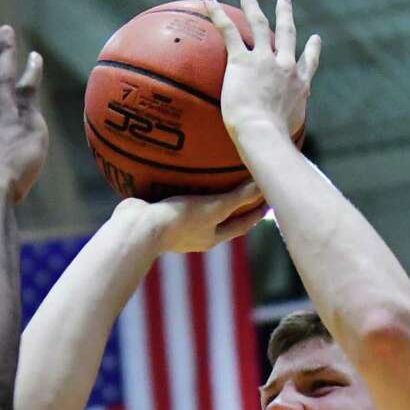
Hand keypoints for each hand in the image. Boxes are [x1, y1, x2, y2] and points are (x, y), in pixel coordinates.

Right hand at [139, 182, 267, 253]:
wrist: (138, 228)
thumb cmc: (179, 220)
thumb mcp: (214, 207)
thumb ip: (239, 198)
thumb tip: (265, 183)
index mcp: (211, 237)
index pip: (242, 224)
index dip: (257, 212)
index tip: (271, 197)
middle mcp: (196, 235)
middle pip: (223, 219)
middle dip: (237, 206)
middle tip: (249, 188)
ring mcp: (176, 227)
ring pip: (200, 209)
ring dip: (210, 197)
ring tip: (217, 178)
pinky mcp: (159, 215)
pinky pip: (178, 199)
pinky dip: (187, 188)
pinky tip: (184, 172)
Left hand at [203, 0, 319, 138]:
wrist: (264, 136)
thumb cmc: (274, 146)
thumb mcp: (289, 140)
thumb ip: (286, 139)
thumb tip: (282, 158)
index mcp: (298, 86)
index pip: (307, 64)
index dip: (312, 50)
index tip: (314, 40)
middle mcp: (284, 67)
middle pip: (286, 34)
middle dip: (285, 15)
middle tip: (284, 1)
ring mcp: (264, 61)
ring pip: (259, 25)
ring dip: (252, 7)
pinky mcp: (242, 61)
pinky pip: (229, 31)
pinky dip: (218, 14)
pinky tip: (209, 0)